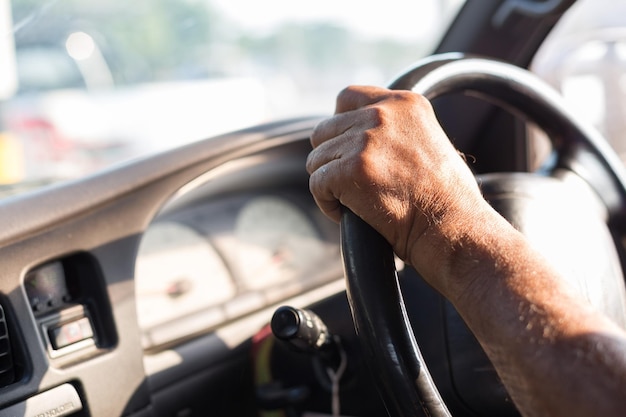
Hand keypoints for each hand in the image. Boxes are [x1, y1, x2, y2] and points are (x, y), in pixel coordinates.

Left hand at [306, 85, 490, 291]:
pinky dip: (327, 203)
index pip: (347, 98)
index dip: (340, 124)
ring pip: (317, 159)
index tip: (347, 148)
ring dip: (329, 182)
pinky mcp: (349, 170)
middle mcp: (381, 115)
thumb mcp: (428, 140)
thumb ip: (395, 128)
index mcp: (403, 103)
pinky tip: (349, 212)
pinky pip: (317, 183)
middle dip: (333, 158)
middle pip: (325, 130)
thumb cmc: (445, 197)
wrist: (451, 227)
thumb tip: (359, 134)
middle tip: (353, 184)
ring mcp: (364, 141)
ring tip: (355, 200)